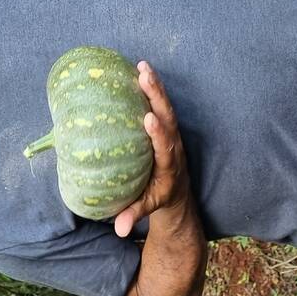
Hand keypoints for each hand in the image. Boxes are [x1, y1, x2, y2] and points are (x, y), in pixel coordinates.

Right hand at [114, 60, 192, 237]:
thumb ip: (134, 215)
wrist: (178, 194)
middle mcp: (174, 147)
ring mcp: (172, 135)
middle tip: (144, 76)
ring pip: (166, 107)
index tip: (149, 118)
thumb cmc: (159, 201)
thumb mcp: (148, 209)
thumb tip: (119, 230)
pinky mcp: (167, 129)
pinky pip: (160, 105)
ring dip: (156, 87)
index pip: (166, 147)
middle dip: (157, 97)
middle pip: (168, 119)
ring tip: (142, 66)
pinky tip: (139, 71)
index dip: (159, 133)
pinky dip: (153, 89)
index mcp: (170, 166)